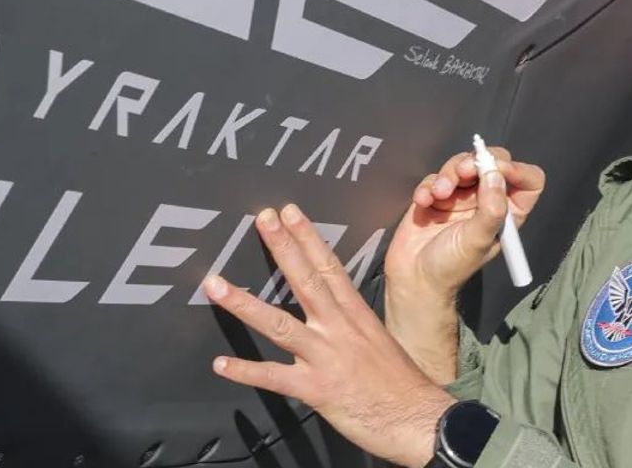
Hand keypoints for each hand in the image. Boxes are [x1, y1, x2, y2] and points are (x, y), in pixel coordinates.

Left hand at [203, 205, 453, 467]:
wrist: (416, 418)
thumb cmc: (401, 384)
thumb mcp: (379, 341)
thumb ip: (352, 326)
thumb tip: (334, 315)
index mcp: (357, 315)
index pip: (330, 266)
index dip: (308, 237)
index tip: (291, 213)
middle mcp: (340, 329)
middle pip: (306, 280)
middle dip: (282, 247)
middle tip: (262, 219)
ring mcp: (326, 357)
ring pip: (279, 324)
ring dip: (245, 303)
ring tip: (215, 284)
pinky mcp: (316, 388)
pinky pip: (275, 377)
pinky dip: (247, 370)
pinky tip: (221, 364)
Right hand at [386, 147, 544, 303]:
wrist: (415, 279)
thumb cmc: (451, 266)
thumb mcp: (477, 240)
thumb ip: (491, 209)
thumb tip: (496, 175)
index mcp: (507, 213)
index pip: (527, 182)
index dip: (517, 170)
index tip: (498, 169)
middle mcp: (487, 201)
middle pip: (493, 163)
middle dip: (476, 162)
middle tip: (463, 171)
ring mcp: (461, 197)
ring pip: (461, 165)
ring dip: (448, 175)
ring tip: (439, 194)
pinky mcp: (436, 196)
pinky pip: (435, 178)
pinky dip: (428, 186)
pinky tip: (423, 201)